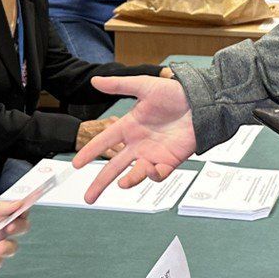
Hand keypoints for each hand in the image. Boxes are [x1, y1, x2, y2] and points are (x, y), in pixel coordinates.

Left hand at [0, 199, 28, 277]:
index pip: (12, 210)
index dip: (22, 207)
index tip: (27, 205)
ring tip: (2, 241)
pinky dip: (0, 256)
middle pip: (18, 227)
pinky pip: (1, 260)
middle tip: (12, 225)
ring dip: (11, 243)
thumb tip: (16, 203)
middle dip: (20, 225)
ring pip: (13, 245)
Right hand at [75, 75, 195, 201]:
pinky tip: (152, 169)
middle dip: (100, 182)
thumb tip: (95, 80)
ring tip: (122, 183)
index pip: (104, 142)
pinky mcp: (169, 161)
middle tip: (88, 197)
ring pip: (135, 174)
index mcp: (129, 127)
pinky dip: (153, 175)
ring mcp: (153, 154)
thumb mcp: (144, 86)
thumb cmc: (174, 93)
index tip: (76, 164)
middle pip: (114, 166)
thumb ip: (119, 86)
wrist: (202, 102)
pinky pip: (157, 174)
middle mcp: (138, 143)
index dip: (90, 152)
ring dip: (129, 180)